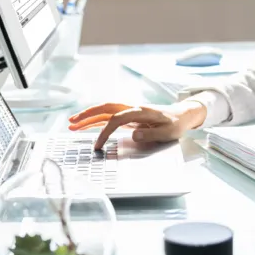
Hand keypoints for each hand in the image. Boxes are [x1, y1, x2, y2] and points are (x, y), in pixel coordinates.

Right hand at [67, 100, 206, 149]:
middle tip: (72, 123)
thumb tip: (133, 135)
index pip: (117, 119)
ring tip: (72, 124)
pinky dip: (97, 120)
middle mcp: (133, 108)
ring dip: (89, 116)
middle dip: (88, 114)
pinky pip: (110, 116)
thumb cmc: (176, 124)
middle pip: (106, 108)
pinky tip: (86, 125)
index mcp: (141, 111)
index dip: (105, 131)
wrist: (183, 115)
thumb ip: (151, 133)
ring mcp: (130, 111)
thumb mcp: (168, 132)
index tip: (97, 146)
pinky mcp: (130, 116)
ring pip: (106, 110)